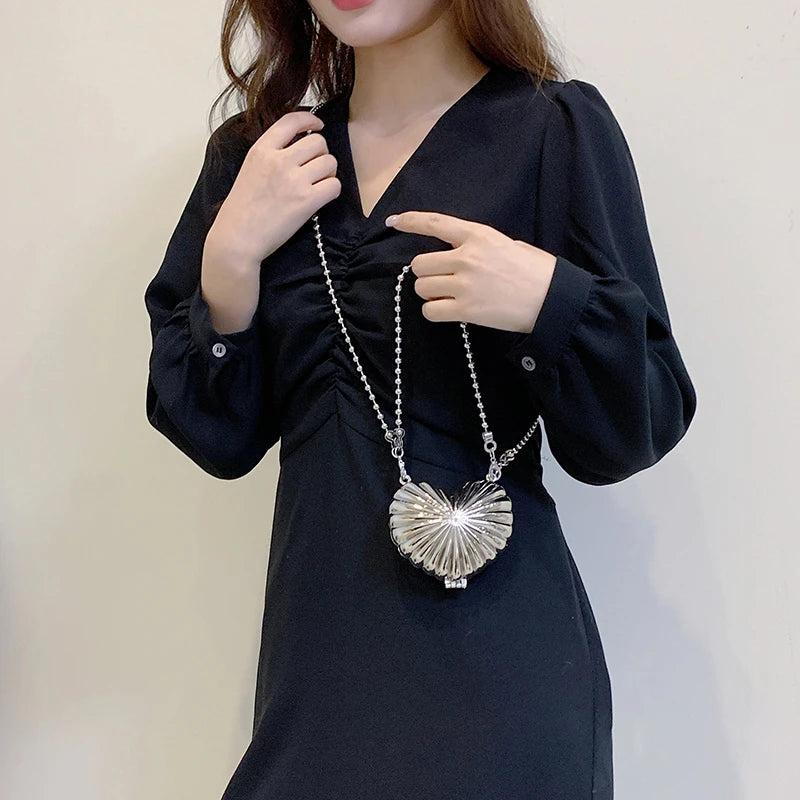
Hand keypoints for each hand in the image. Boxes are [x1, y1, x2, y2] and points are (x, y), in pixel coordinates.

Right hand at [201, 110, 339, 333]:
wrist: (237, 239)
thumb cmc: (240, 210)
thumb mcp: (249, 170)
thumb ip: (270, 156)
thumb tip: (297, 148)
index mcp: (261, 150)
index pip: (291, 120)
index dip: (310, 120)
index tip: (318, 126)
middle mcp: (279, 160)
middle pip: (318, 142)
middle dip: (321, 154)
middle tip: (315, 168)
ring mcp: (294, 180)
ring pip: (330, 162)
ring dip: (329, 172)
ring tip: (318, 184)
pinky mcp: (306, 201)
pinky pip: (334, 185)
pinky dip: (332, 190)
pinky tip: (321, 197)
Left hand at [385, 211, 556, 333]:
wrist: (552, 299)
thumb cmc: (537, 271)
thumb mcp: (509, 244)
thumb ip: (481, 245)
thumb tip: (461, 252)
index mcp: (479, 235)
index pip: (435, 223)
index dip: (410, 221)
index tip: (393, 221)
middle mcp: (467, 257)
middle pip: (420, 264)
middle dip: (426, 273)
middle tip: (441, 280)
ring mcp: (465, 284)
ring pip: (422, 288)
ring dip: (430, 293)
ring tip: (449, 297)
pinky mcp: (466, 310)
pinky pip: (430, 310)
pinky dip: (435, 312)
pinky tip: (449, 311)